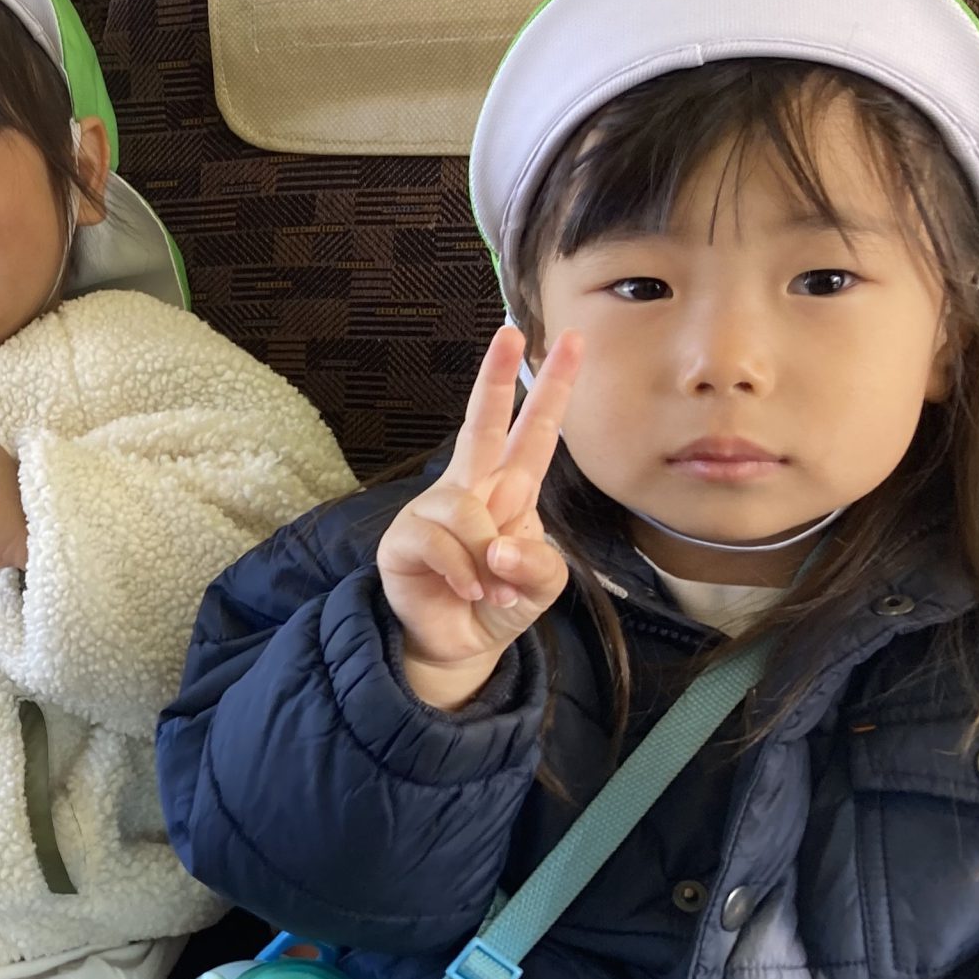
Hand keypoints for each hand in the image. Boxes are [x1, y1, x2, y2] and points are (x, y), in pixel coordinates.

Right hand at [376, 326, 579, 709]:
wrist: (458, 646)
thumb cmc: (500, 602)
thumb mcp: (541, 586)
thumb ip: (538, 562)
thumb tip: (499, 544)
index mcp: (511, 490)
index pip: (534, 432)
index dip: (552, 388)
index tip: (572, 342)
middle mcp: (471, 489)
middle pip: (484, 425)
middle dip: (497, 378)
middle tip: (512, 333)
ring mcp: (435, 511)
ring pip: (468, 511)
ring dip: (487, 556)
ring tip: (493, 588)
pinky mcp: (406, 540)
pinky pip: (440, 542)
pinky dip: (463, 571)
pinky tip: (469, 590)